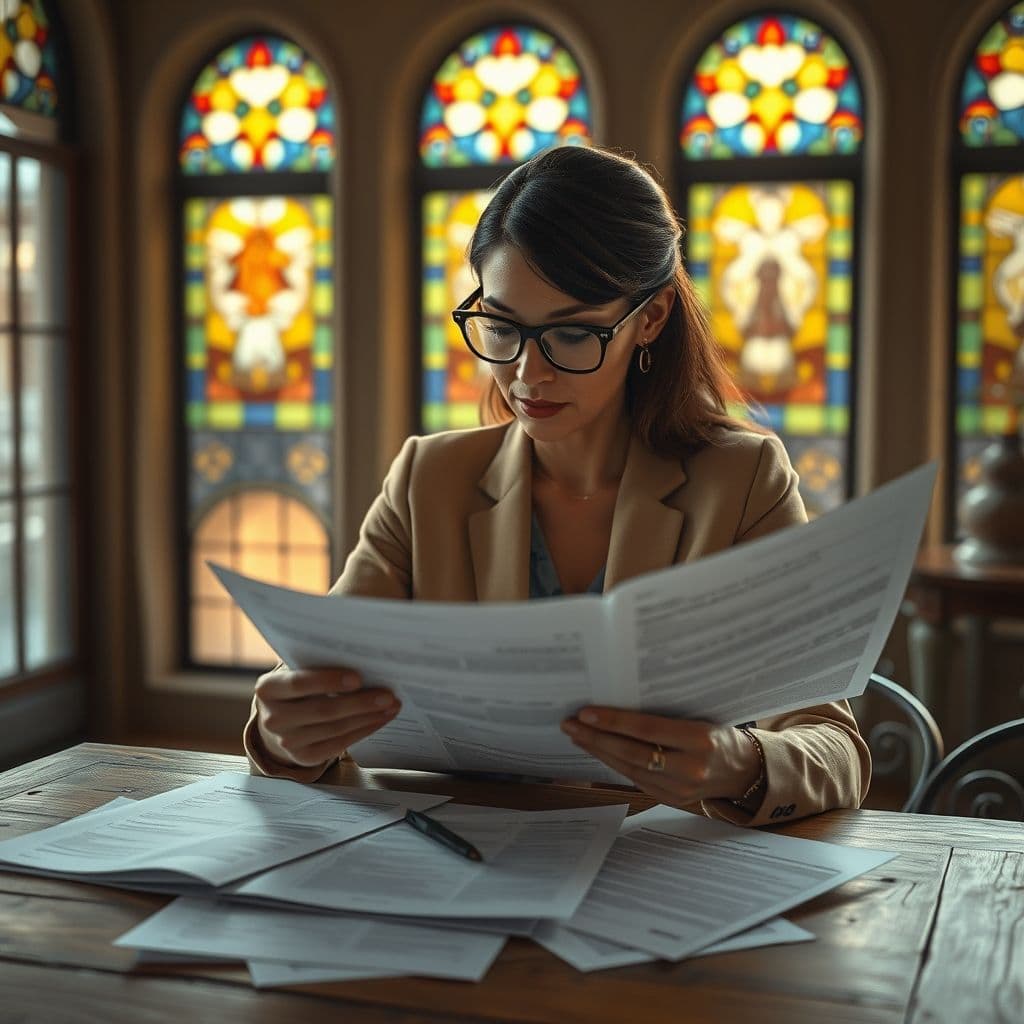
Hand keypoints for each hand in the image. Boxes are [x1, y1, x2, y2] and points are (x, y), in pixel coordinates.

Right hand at [254, 668, 399, 768]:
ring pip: (335, 729)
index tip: (358, 677)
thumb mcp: (298, 669)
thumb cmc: (297, 685)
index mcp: (268, 688)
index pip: (299, 684)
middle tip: (388, 694)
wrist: (279, 718)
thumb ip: (317, 661)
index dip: (328, 681)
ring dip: (368, 717)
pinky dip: (363, 730)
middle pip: (322, 710)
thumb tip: (361, 655)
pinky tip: (380, 719)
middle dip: (359, 703)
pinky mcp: (304, 757)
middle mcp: (272, 718)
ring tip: (391, 705)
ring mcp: (287, 741)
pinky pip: (339, 744)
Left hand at [560, 707, 760, 807]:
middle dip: (596, 738)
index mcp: (700, 739)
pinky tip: (598, 750)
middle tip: (570, 724)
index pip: (647, 729)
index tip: (586, 712)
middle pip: (632, 753)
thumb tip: (620, 696)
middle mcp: (690, 768)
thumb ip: (666, 714)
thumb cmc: (720, 734)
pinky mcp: (671, 799)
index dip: (614, 721)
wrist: (744, 771)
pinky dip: (613, 764)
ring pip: (629, 768)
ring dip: (599, 751)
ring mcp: (680, 789)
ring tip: (577, 735)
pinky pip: (635, 779)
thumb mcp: (701, 716)